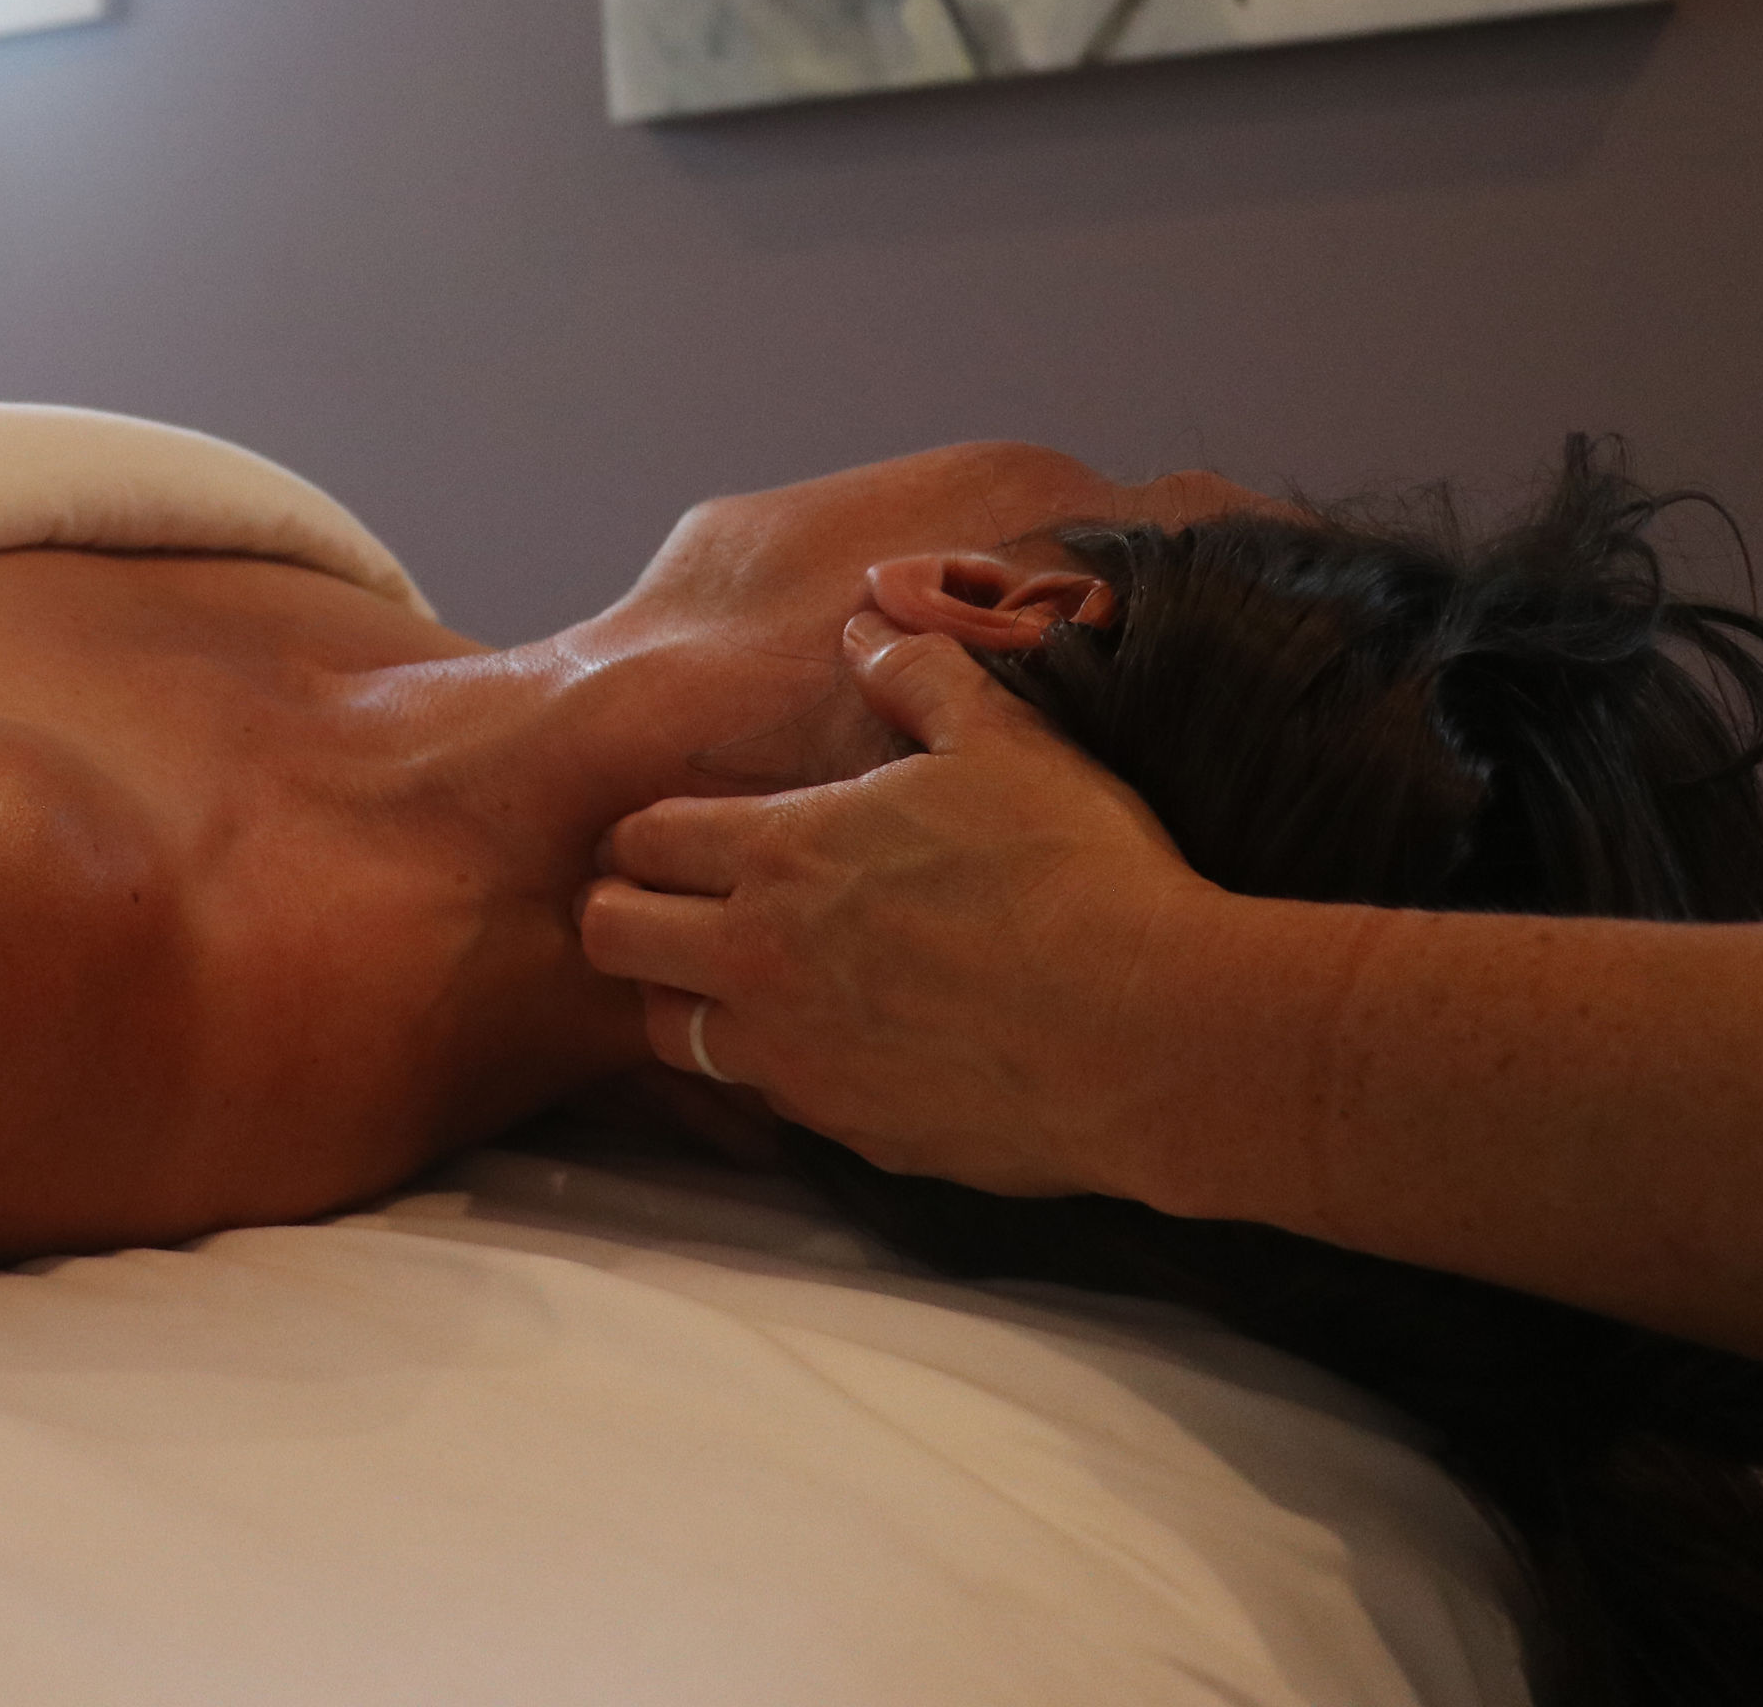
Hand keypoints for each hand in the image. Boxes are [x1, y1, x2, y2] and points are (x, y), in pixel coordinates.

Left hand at [580, 617, 1214, 1196]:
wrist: (1152, 1034)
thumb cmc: (1078, 873)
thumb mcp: (1004, 741)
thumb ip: (918, 676)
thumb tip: (866, 629)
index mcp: (780, 853)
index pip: (637, 839)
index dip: (642, 833)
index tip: (676, 834)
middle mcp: (758, 960)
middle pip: (610, 939)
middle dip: (626, 913)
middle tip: (680, 905)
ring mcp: (795, 1058)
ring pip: (668, 1032)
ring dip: (687, 999)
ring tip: (751, 977)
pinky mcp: (847, 1132)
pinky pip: (767, 1100)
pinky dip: (779, 1068)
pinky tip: (841, 1043)